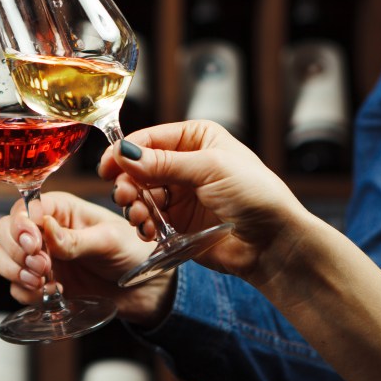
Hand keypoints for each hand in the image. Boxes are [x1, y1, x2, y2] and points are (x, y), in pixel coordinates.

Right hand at [0, 192, 175, 327]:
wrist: (144, 289)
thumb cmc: (132, 253)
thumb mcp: (108, 241)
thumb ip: (74, 239)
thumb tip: (44, 226)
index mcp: (60, 208)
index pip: (22, 209)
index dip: (21, 227)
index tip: (34, 244)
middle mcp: (43, 230)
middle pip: (2, 232)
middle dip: (16, 251)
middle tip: (43, 266)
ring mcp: (39, 257)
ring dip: (14, 271)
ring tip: (42, 281)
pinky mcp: (39, 283)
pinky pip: (15, 287)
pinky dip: (26, 292)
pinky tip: (53, 293)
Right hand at [99, 120, 309, 285]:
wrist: (273, 242)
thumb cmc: (255, 195)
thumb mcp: (210, 169)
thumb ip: (164, 163)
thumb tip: (124, 153)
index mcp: (196, 139)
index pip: (150, 138)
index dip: (125, 151)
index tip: (107, 167)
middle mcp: (185, 163)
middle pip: (138, 167)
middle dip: (127, 181)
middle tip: (124, 196)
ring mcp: (180, 193)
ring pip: (139, 194)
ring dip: (133, 205)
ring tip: (140, 217)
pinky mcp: (177, 221)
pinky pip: (148, 218)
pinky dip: (143, 224)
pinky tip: (149, 231)